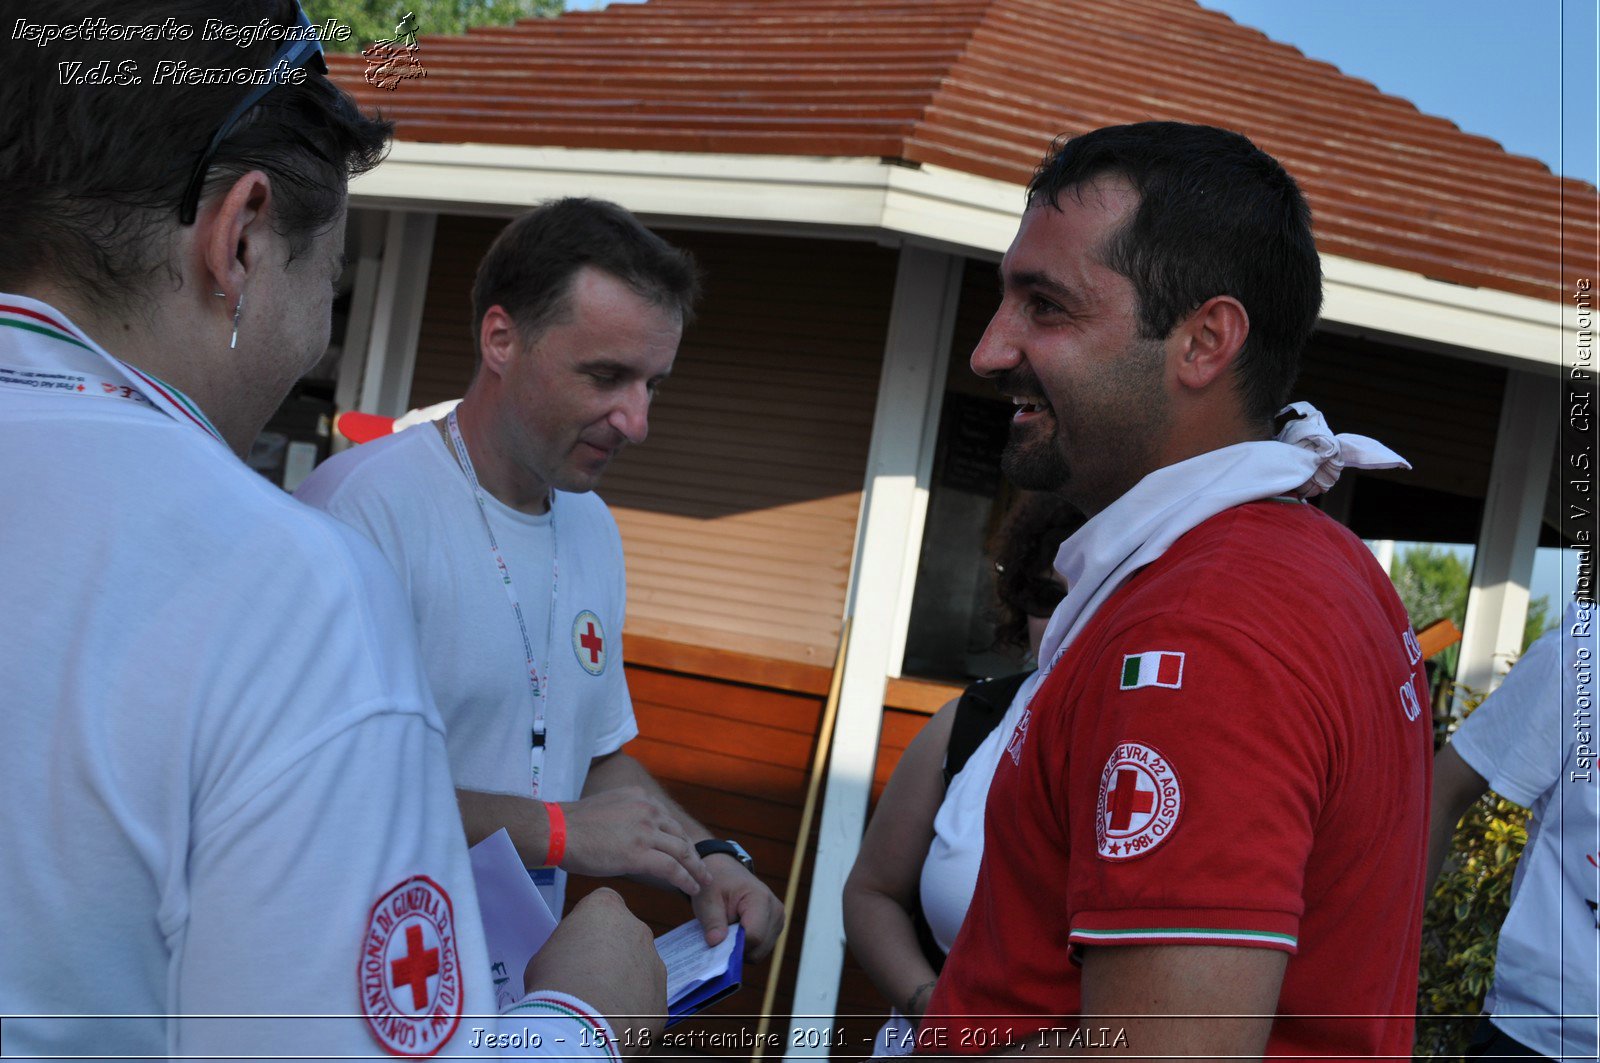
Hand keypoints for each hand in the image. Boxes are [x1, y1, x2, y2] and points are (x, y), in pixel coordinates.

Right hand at [524, 888, 665, 1052]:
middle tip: (587, 978)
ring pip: (640, 970)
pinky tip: (611, 1022)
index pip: (604, 906)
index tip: (579, 945)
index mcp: (607, 909)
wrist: (581, 1023)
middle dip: (611, 954)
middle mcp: (638, 930)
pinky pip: (646, 1001)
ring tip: (598, 1005)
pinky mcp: (662, 999)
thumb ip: (569, 947)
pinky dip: (632, 1010)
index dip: (591, 927)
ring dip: (624, 982)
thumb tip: (572, 961)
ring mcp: (655, 964)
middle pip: (626, 937)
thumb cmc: (555, 982)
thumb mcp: (547, 952)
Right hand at [560, 787, 713, 895]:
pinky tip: (691, 888)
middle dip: (693, 855)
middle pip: (679, 835)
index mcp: (641, 798)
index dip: (680, 839)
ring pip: (681, 852)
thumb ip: (628, 816)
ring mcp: (645, 831)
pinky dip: (685, 879)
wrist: (557, 830)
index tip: (687, 852)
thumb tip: (635, 836)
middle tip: (702, 868)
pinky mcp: (639, 853)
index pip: (669, 821)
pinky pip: (671, 868)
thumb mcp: (609, 808)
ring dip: (696, 869)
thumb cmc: (574, 824)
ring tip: (703, 881)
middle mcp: (648, 810)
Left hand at [691, 855, 785, 960]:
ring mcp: (778, 920)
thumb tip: (715, 942)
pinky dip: (747, 947)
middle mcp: (776, 910)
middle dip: (737, 948)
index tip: (717, 941)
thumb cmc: (716, 883)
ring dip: (742, 948)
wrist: (726, 872)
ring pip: (760, 952)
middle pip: (759, 948)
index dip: (734, 945)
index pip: (754, 936)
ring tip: (729, 931)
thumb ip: (712, 921)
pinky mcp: (776, 927)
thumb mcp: (707, 899)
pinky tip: (736, 933)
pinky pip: (761, 949)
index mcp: (761, 899)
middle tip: (721, 935)